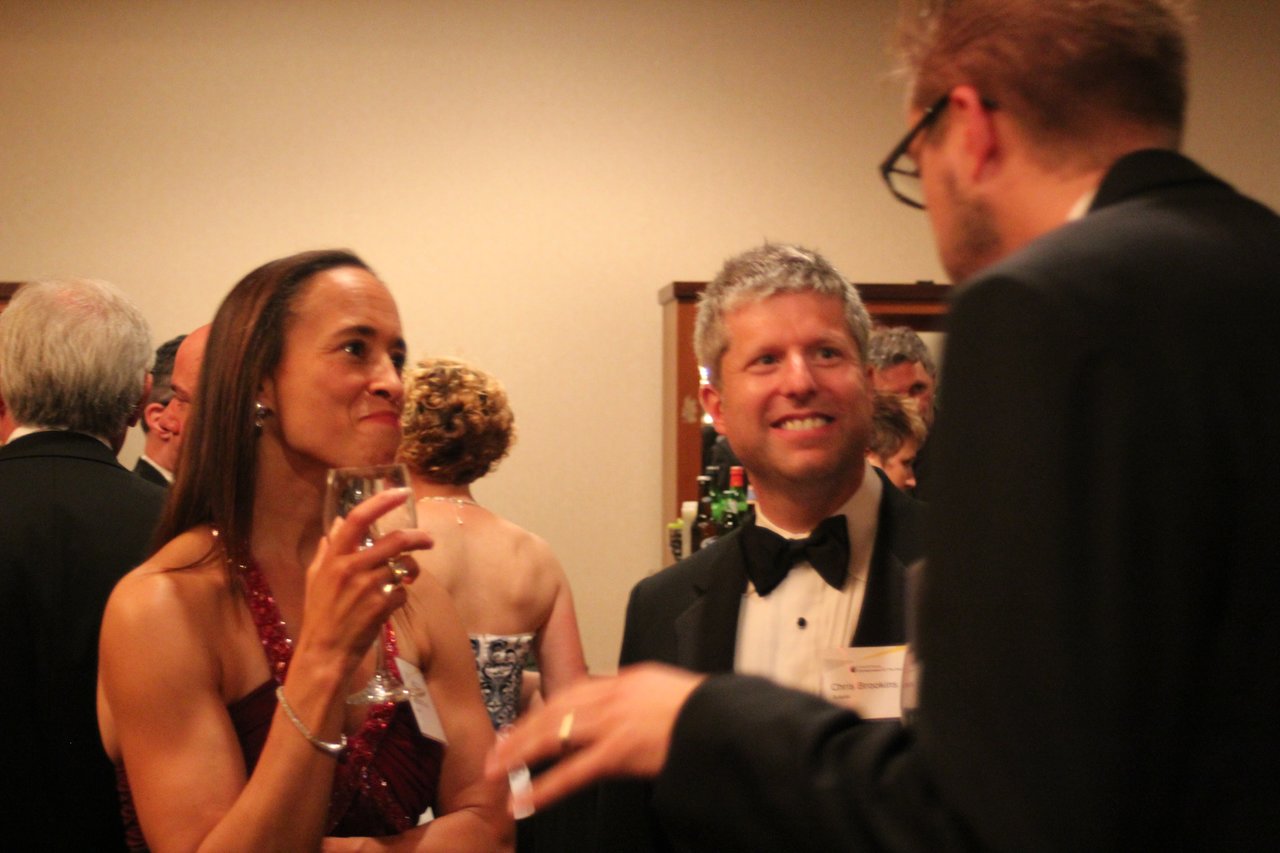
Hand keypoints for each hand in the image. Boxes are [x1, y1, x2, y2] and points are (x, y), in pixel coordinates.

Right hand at [300, 488, 432, 663]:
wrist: (325, 652)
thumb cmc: (319, 614)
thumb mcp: (315, 578)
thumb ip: (328, 549)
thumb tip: (337, 522)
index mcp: (334, 558)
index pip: (357, 519)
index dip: (381, 502)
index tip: (402, 492)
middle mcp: (351, 568)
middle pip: (394, 540)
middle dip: (418, 537)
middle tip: (428, 540)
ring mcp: (368, 588)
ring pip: (404, 567)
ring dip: (411, 570)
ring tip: (407, 576)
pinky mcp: (381, 607)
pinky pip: (403, 591)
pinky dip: (401, 595)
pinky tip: (390, 603)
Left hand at [484, 664, 704, 812]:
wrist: (726, 723)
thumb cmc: (704, 714)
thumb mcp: (666, 693)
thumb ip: (637, 701)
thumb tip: (619, 716)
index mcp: (626, 680)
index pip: (573, 691)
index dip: (542, 710)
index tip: (521, 724)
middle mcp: (614, 694)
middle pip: (554, 709)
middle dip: (521, 731)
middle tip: (495, 749)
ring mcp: (615, 721)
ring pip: (555, 734)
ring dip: (521, 754)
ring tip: (496, 773)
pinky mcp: (620, 750)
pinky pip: (574, 771)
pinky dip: (547, 787)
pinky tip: (527, 800)